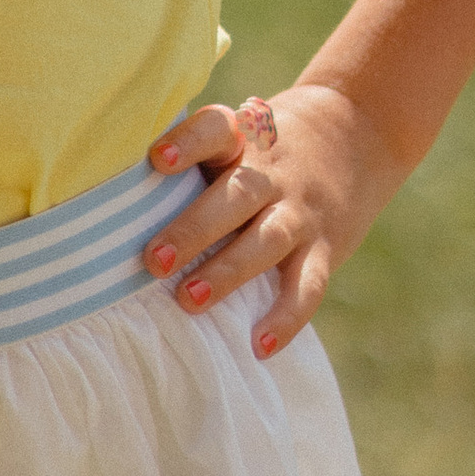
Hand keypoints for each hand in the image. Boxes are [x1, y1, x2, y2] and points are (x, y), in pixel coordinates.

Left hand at [139, 82, 406, 359]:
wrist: (360, 131)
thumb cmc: (269, 143)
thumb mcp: (239, 132)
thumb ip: (194, 159)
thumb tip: (114, 201)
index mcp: (243, 138)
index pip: (216, 129)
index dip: (189, 142)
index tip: (158, 160)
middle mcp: (273, 173)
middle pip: (235, 196)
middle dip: (194, 228)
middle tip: (154, 260)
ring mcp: (302, 210)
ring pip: (268, 240)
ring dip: (228, 272)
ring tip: (188, 301)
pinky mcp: (327, 246)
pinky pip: (309, 285)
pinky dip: (286, 318)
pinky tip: (258, 346)